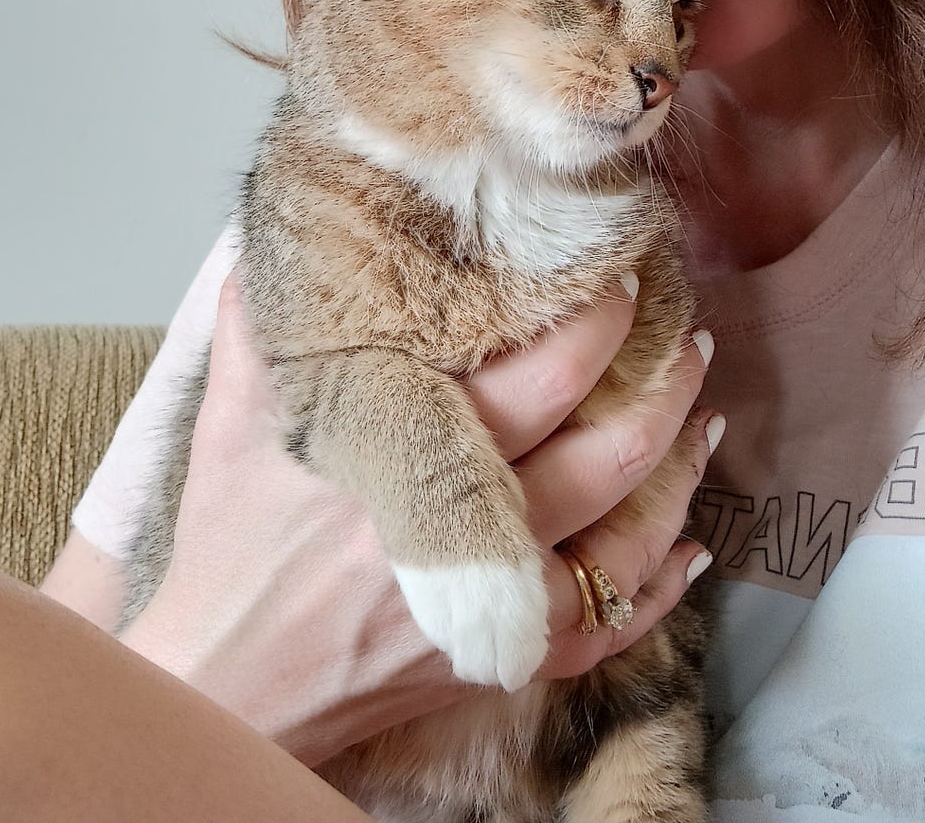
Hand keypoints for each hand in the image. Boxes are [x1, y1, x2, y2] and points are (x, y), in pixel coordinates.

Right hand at [119, 274, 716, 765]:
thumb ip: (262, 326)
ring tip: (703, 413)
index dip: (596, 326)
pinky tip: (691, 543)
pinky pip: (607, 630)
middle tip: (687, 334)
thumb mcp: (233, 422)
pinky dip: (658, 587)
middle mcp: (459, 535)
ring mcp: (488, 609)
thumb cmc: (231, 550)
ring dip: (677, 471)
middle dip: (659, 386)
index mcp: (401, 457)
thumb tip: (284, 239)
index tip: (625, 279)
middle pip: (600, 456)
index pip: (536, 382)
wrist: (221, 686)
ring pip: (622, 539)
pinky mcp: (499, 662)